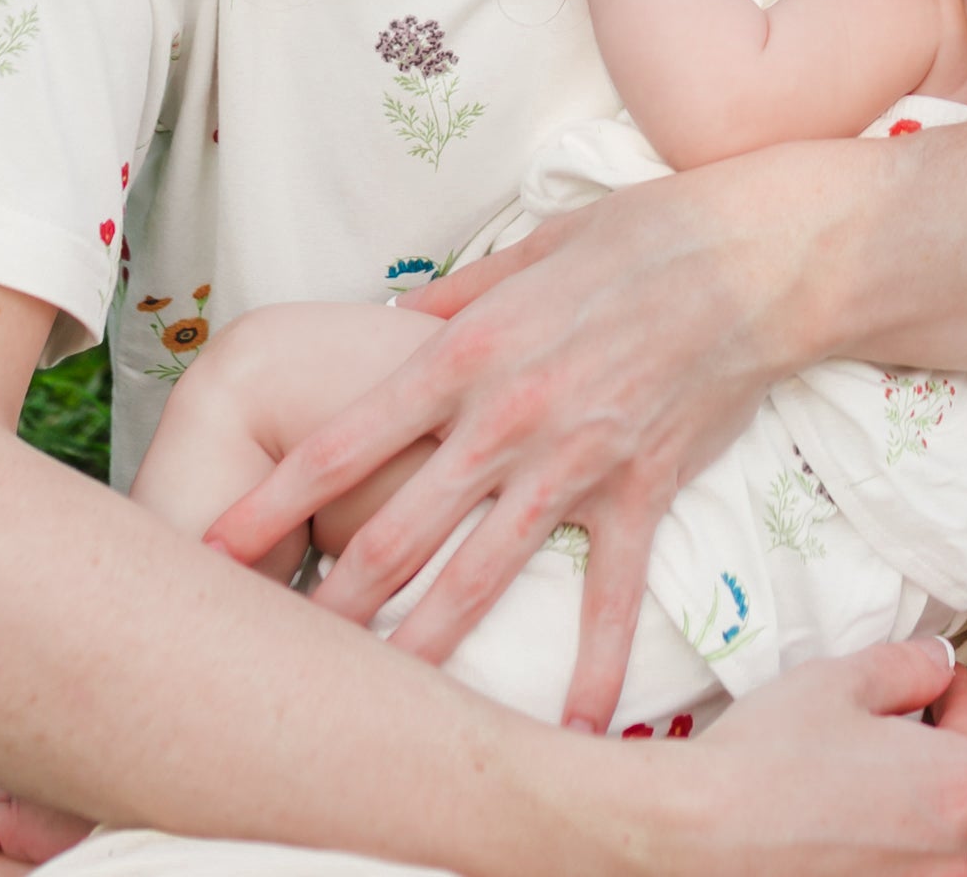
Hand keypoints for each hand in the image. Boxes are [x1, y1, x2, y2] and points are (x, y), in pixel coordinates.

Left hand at [202, 143, 822, 730]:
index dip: (269, 503)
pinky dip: (591, 665)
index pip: (341, 442)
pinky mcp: (639, 490)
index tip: (209, 551)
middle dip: (326, 604)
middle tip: (272, 660)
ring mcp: (572, 462)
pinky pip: (606, 593)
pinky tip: (571, 729)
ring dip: (422, 649)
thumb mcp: (534, 248)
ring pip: (477, 577)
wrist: (757, 254)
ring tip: (373, 712)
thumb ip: (462, 297)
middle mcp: (504, 418)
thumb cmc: (643, 236)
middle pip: (392, 532)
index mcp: (465, 352)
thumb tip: (401, 323)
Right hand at [657, 640, 966, 876]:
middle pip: (960, 787)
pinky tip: (837, 824)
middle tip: (886, 725)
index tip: (934, 677)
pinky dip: (879, 849)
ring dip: (906, 806)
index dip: (954, 689)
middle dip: (930, 751)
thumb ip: (911, 666)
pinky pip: (895, 870)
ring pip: (929, 838)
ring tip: (855, 780)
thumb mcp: (846, 679)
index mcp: (962, 786)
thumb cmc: (773, 752)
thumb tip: (941, 663)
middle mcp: (954, 858)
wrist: (702, 831)